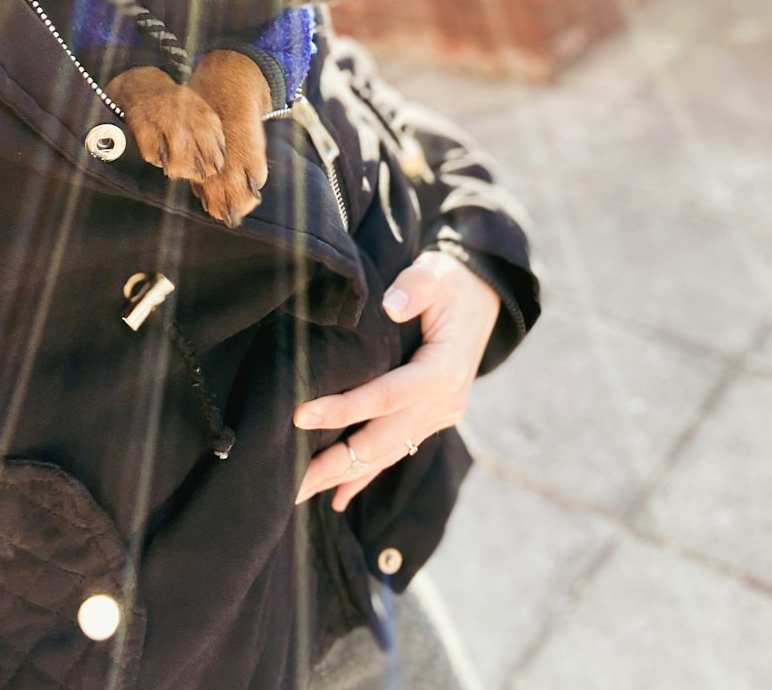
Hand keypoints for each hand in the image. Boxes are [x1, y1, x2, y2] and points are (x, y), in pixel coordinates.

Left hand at [293, 251, 499, 510]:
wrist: (482, 295)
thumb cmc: (451, 282)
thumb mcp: (436, 273)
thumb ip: (415, 287)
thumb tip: (393, 306)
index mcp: (444, 371)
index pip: (386, 396)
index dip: (343, 409)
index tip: (300, 414)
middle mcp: (444, 403)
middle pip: (381, 440)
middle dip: (334, 462)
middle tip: (288, 482)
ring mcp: (439, 416)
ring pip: (385, 454)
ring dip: (343, 475)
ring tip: (300, 494)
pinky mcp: (430, 419)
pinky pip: (395, 452)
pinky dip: (366, 475)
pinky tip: (338, 498)